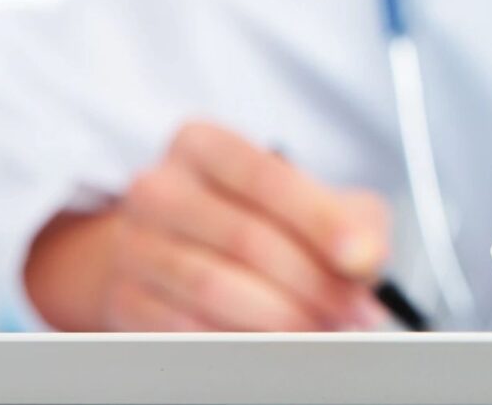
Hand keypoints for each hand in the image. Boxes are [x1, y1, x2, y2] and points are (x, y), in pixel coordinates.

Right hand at [23, 121, 391, 330]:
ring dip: (282, 319)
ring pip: (213, 288)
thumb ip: (349, 220)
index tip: (362, 257)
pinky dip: (239, 342)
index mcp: (203, 146)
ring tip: (325, 330)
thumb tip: (366, 257)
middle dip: (313, 283)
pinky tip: (277, 346)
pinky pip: (185, 328)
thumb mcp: (308, 200)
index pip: (267, 178)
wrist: (171, 247)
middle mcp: (159, 188)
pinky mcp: (124, 299)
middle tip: (355, 310)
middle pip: (245, 239)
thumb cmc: (254, 218)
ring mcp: (133, 245)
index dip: (320, 220)